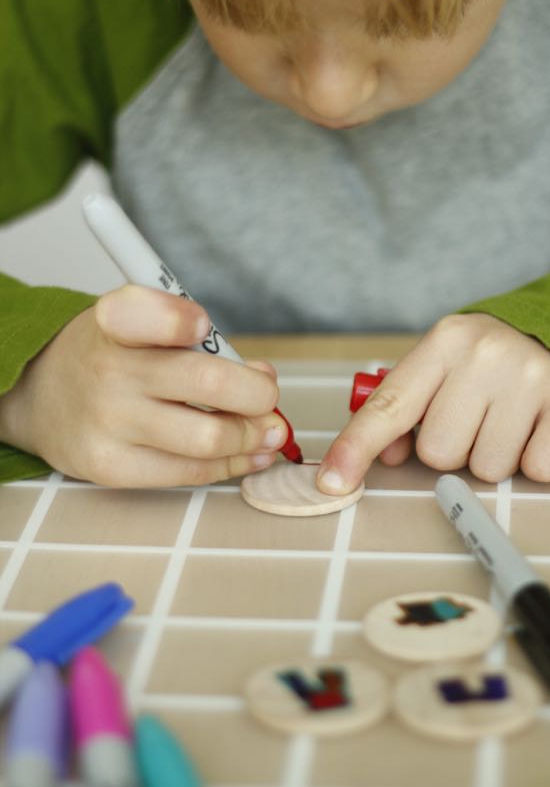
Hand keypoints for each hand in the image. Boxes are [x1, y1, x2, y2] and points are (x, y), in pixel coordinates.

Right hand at [0, 285, 287, 486]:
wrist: (43, 396)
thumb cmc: (114, 354)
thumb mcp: (142, 324)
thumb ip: (200, 341)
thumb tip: (263, 377)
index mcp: (116, 321)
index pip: (148, 314)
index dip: (182, 319)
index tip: (204, 326)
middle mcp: (109, 370)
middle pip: (209, 383)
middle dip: (258, 395)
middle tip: (268, 398)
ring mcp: (108, 422)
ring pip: (209, 438)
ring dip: (253, 437)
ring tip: (268, 432)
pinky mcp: (110, 466)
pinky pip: (189, 472)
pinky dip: (230, 464)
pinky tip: (247, 454)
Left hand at [317, 313, 549, 492]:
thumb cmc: (492, 361)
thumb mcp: (445, 365)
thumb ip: (407, 405)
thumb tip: (387, 454)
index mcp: (444, 341)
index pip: (390, 405)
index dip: (357, 447)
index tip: (332, 483)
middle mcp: (485, 354)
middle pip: (440, 453)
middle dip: (454, 450)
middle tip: (477, 418)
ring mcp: (530, 376)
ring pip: (488, 469)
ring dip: (495, 458)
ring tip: (511, 420)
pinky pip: (539, 470)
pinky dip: (536, 461)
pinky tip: (538, 428)